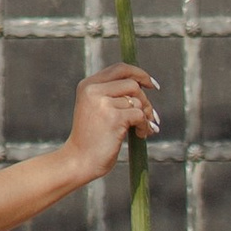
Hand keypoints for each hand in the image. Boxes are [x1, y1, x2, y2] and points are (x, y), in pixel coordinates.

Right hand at [63, 61, 157, 189]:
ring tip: (142, 129)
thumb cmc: (91, 138)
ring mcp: (103, 103)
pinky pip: (139, 115)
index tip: (152, 84)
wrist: (79, 161)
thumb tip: (144, 86)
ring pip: (137, 101)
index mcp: (88, 85)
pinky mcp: (114, 118)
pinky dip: (145, 125)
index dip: (139, 73)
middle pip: (132, 84)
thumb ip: (112, 95)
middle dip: (145, 100)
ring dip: (145, 115)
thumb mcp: (95, 109)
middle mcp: (93, 90)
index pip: (119, 68)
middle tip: (150, 116)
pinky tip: (141, 134)